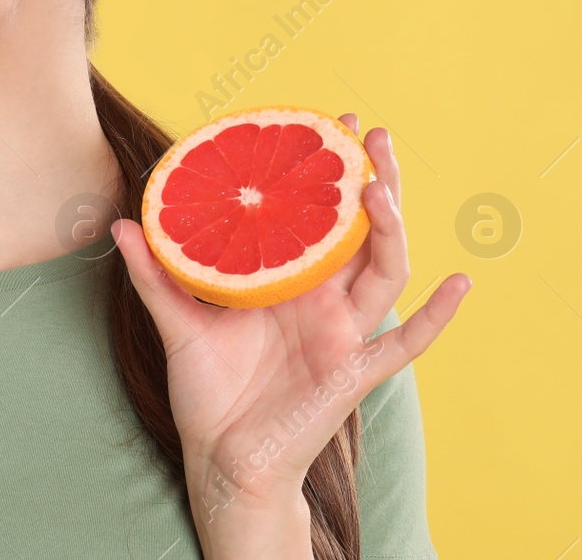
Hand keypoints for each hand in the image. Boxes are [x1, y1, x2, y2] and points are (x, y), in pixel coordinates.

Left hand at [111, 113, 469, 556]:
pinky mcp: (353, 373)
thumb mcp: (176, 324)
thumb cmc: (208, 391)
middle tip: (369, 133)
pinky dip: (437, 316)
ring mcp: (343, 334)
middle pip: (360, 230)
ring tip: (384, 188)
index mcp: (287, 282)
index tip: (327, 123)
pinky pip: (406, 344)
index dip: (326, 173)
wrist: (221, 459)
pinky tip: (461, 283)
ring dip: (393, 229)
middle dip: (371, 180)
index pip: (316, 216)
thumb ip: (154, 274)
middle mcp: (322, 300)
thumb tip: (120, 223)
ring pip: (385, 271)